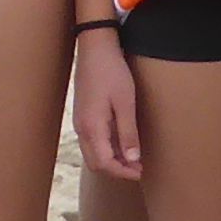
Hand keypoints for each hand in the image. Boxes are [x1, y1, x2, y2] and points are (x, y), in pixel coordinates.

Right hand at [72, 26, 141, 179]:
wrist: (95, 48)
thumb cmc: (111, 72)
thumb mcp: (125, 102)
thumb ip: (128, 133)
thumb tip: (133, 159)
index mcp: (92, 127)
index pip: (104, 163)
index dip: (122, 172)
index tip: (140, 172)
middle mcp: (82, 128)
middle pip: (95, 163)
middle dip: (116, 170)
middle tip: (137, 169)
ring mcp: (80, 121)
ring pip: (92, 153)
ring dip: (111, 160)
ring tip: (133, 158)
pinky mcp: (83, 115)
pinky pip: (92, 141)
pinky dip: (106, 148)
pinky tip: (122, 142)